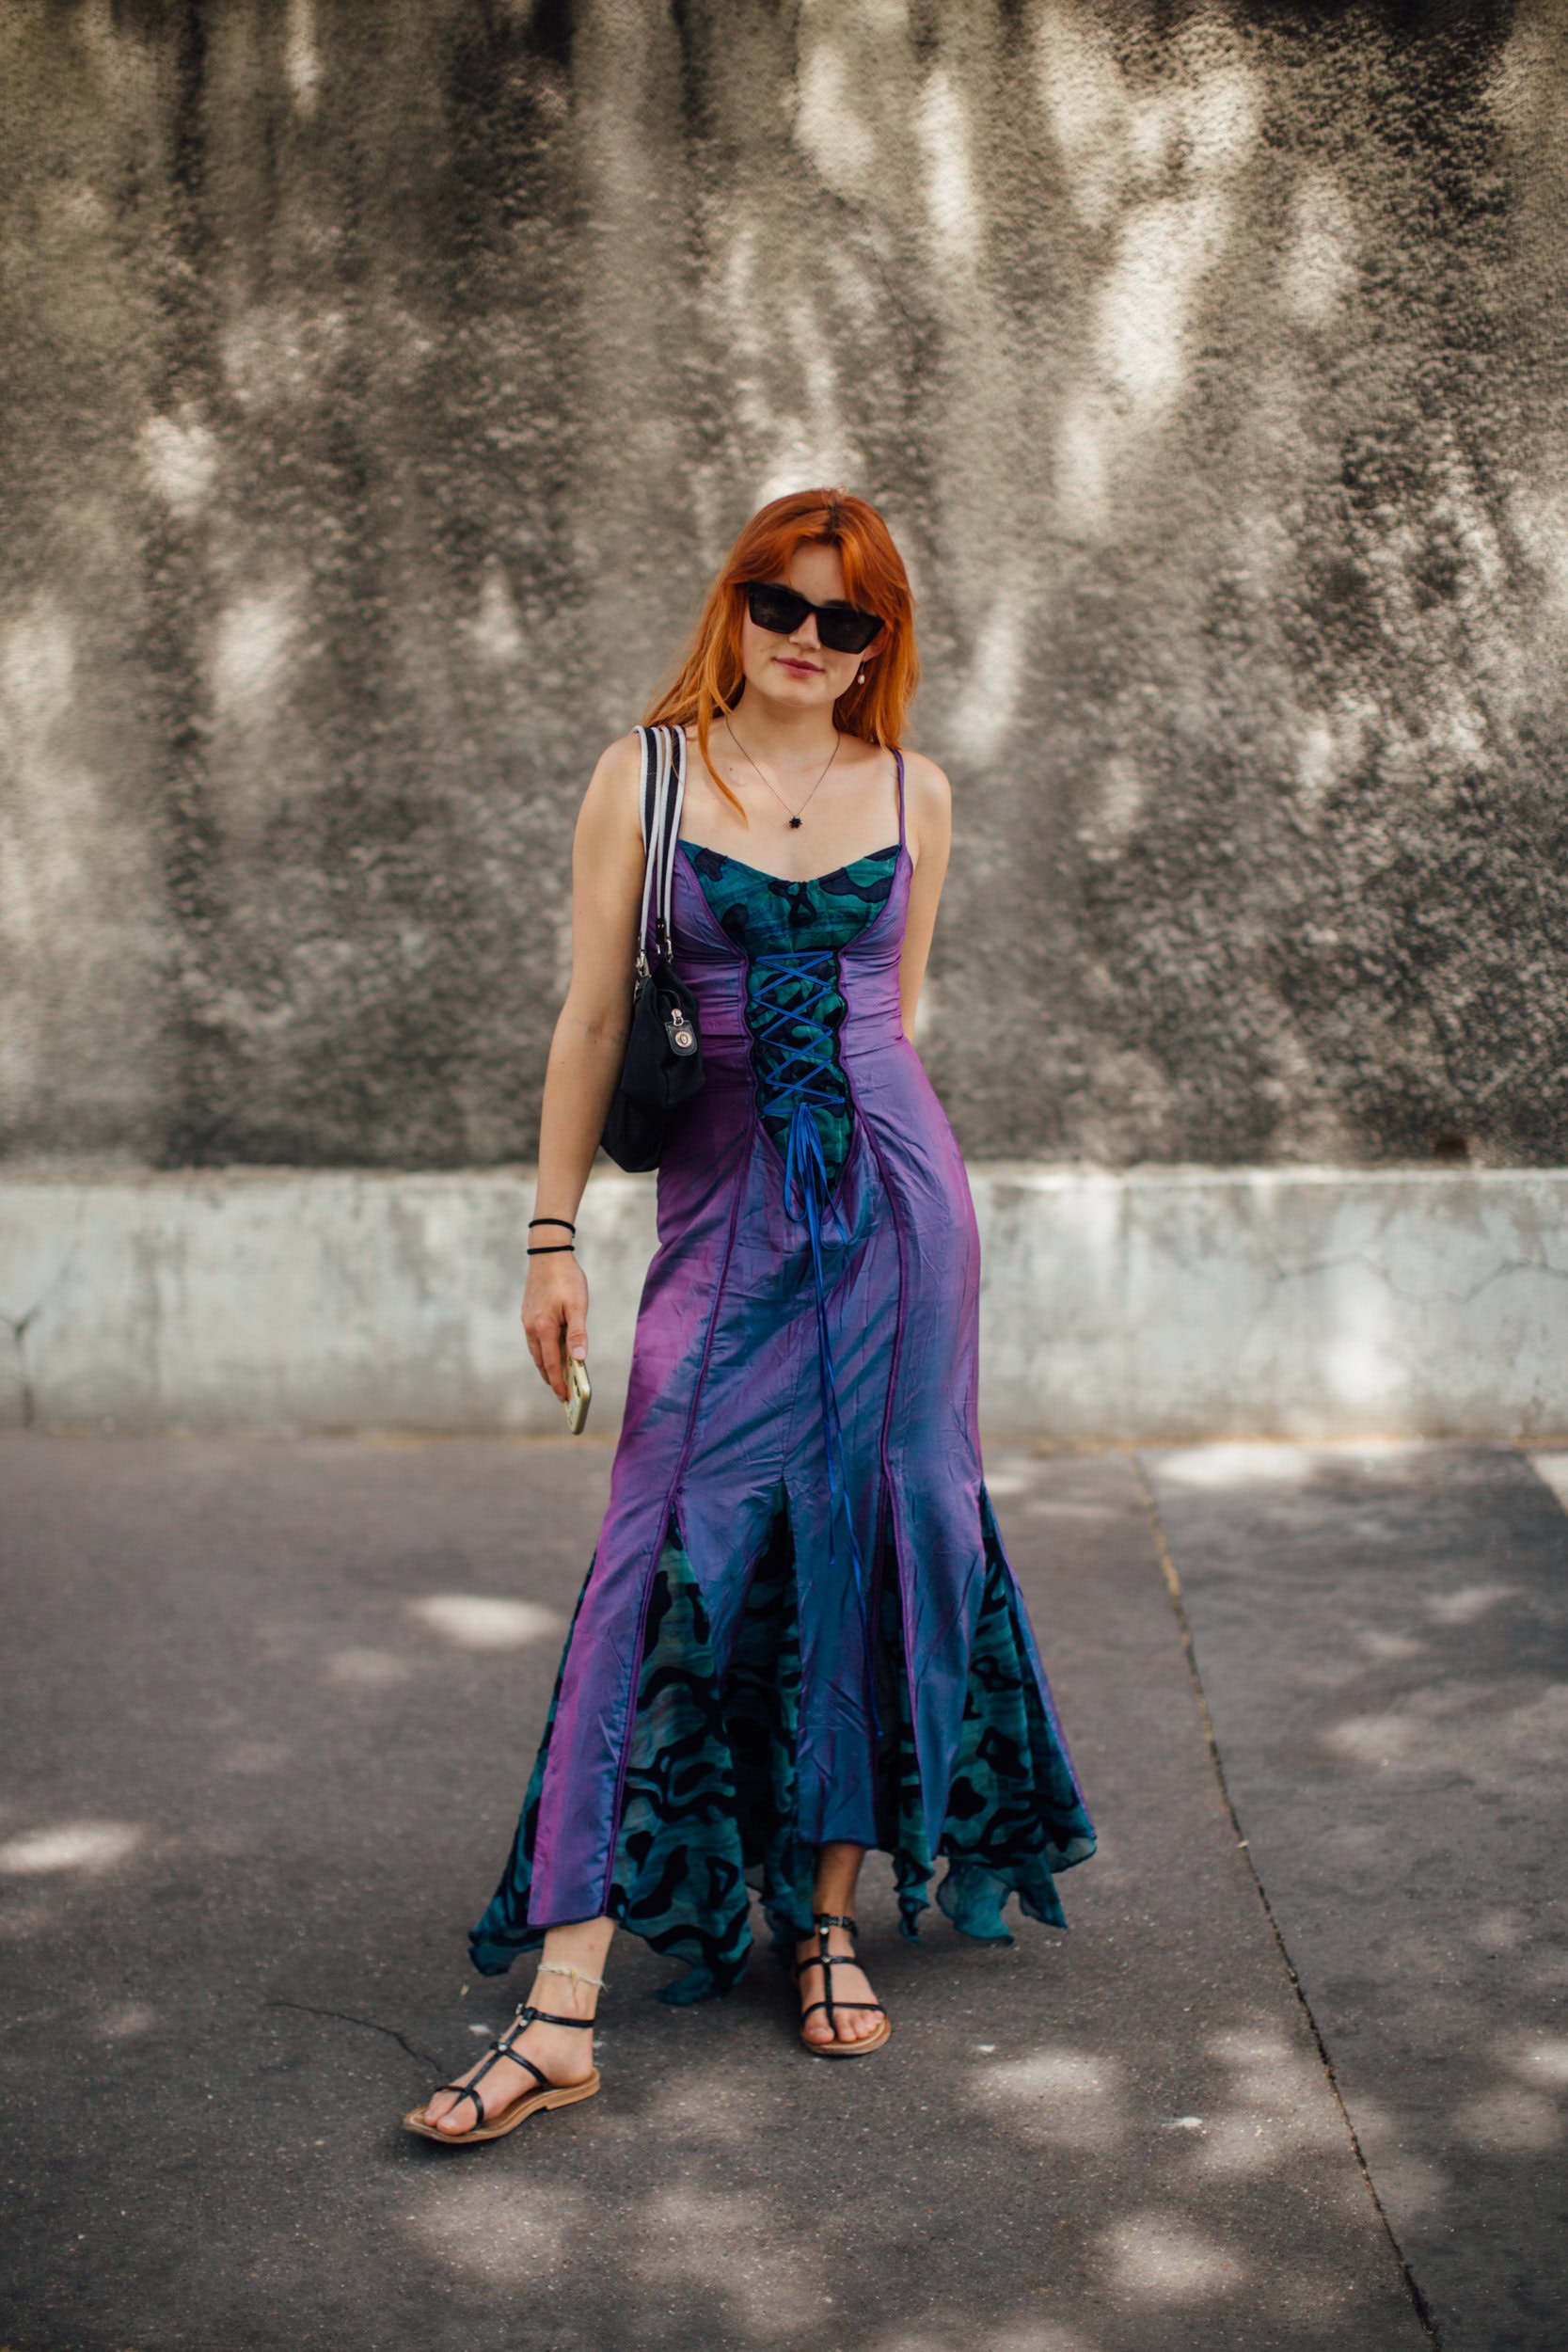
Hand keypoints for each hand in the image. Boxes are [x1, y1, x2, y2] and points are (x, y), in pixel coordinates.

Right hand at [522, 1253, 588, 1402]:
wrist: (548, 1254)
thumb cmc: (566, 1278)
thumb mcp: (578, 1305)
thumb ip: (578, 1333)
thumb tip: (579, 1359)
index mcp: (544, 1328)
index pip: (551, 1364)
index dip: (558, 1383)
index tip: (564, 1399)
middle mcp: (532, 1328)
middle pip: (541, 1361)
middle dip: (551, 1379)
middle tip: (562, 1395)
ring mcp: (528, 1321)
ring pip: (536, 1351)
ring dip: (546, 1366)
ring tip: (557, 1379)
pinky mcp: (528, 1314)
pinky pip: (535, 1340)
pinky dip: (543, 1351)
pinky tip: (552, 1353)